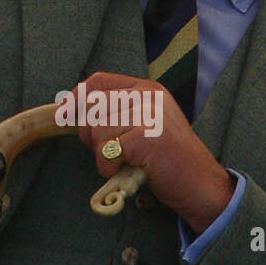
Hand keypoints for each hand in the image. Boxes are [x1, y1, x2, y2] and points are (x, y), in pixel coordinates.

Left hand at [70, 73, 235, 233]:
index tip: (65, 113)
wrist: (200, 183)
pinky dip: (110, 168)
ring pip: (96, 130)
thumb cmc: (168, 160)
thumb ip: (118, 114)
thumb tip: (73, 112)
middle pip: (92, 107)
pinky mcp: (145, 135)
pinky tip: (130, 169)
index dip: (77, 96)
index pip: (100, 81)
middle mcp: (147, 95)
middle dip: (90, 135)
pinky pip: (105, 151)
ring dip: (103, 156)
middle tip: (113, 153)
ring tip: (127, 163)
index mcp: (147, 88)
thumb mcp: (145, 125)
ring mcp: (147, 113)